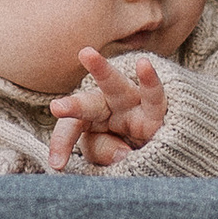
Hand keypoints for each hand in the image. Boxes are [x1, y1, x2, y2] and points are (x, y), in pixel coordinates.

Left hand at [48, 48, 167, 169]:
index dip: (62, 143)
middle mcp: (108, 106)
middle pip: (88, 104)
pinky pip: (154, 96)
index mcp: (90, 119)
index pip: (72, 128)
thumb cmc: (124, 148)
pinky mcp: (155, 109)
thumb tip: (124, 153)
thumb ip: (106, 152)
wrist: (161, 145)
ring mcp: (132, 104)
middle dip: (74, 106)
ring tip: (85, 54)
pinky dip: (149, 82)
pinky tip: (144, 64)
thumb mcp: (107, 154)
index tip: (56, 164)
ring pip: (115, 86)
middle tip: (56, 107)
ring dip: (101, 71)